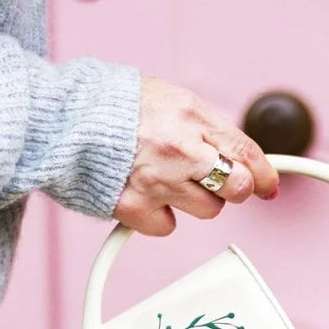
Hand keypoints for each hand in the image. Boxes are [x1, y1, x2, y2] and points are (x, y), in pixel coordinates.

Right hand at [113, 76, 279, 236]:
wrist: (61, 119)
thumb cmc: (116, 107)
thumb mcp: (172, 100)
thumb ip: (210, 129)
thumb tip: (248, 163)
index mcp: (189, 116)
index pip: (246, 152)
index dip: (264, 175)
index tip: (268, 186)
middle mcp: (177, 149)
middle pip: (236, 187)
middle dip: (233, 187)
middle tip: (214, 179)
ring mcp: (156, 181)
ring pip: (208, 210)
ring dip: (195, 199)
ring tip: (169, 178)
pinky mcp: (133, 207)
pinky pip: (168, 227)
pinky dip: (160, 216)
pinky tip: (145, 194)